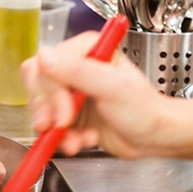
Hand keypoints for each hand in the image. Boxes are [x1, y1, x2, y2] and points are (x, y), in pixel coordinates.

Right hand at [21, 32, 164, 157]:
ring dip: (57, 130)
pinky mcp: (69, 115)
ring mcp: (71, 93)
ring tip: (77, 139)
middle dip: (49, 111)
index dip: (51, 91)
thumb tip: (44, 58)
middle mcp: (74, 68)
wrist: (155, 138)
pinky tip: (82, 141)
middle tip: (64, 125)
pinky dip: (63, 140)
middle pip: (37, 85)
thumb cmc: (145, 109)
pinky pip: (50, 128)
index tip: (66, 112)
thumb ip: (78, 71)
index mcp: (86, 50)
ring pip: (40, 109)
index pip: (45, 64)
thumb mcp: (113, 87)